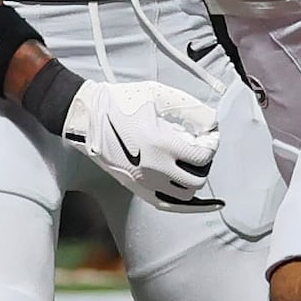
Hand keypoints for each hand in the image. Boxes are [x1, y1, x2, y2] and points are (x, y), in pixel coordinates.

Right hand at [60, 76, 221, 208]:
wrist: (88, 118)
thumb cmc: (121, 103)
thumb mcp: (158, 95)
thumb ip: (190, 108)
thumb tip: (212, 123)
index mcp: (160, 145)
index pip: (202, 156)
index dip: (212, 145)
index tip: (209, 136)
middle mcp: (154, 169)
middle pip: (197, 179)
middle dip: (204, 164)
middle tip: (200, 149)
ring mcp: (145, 183)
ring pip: (185, 195)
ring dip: (194, 180)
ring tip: (191, 165)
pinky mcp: (137, 189)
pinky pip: (168, 205)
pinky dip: (185, 204)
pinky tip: (198, 201)